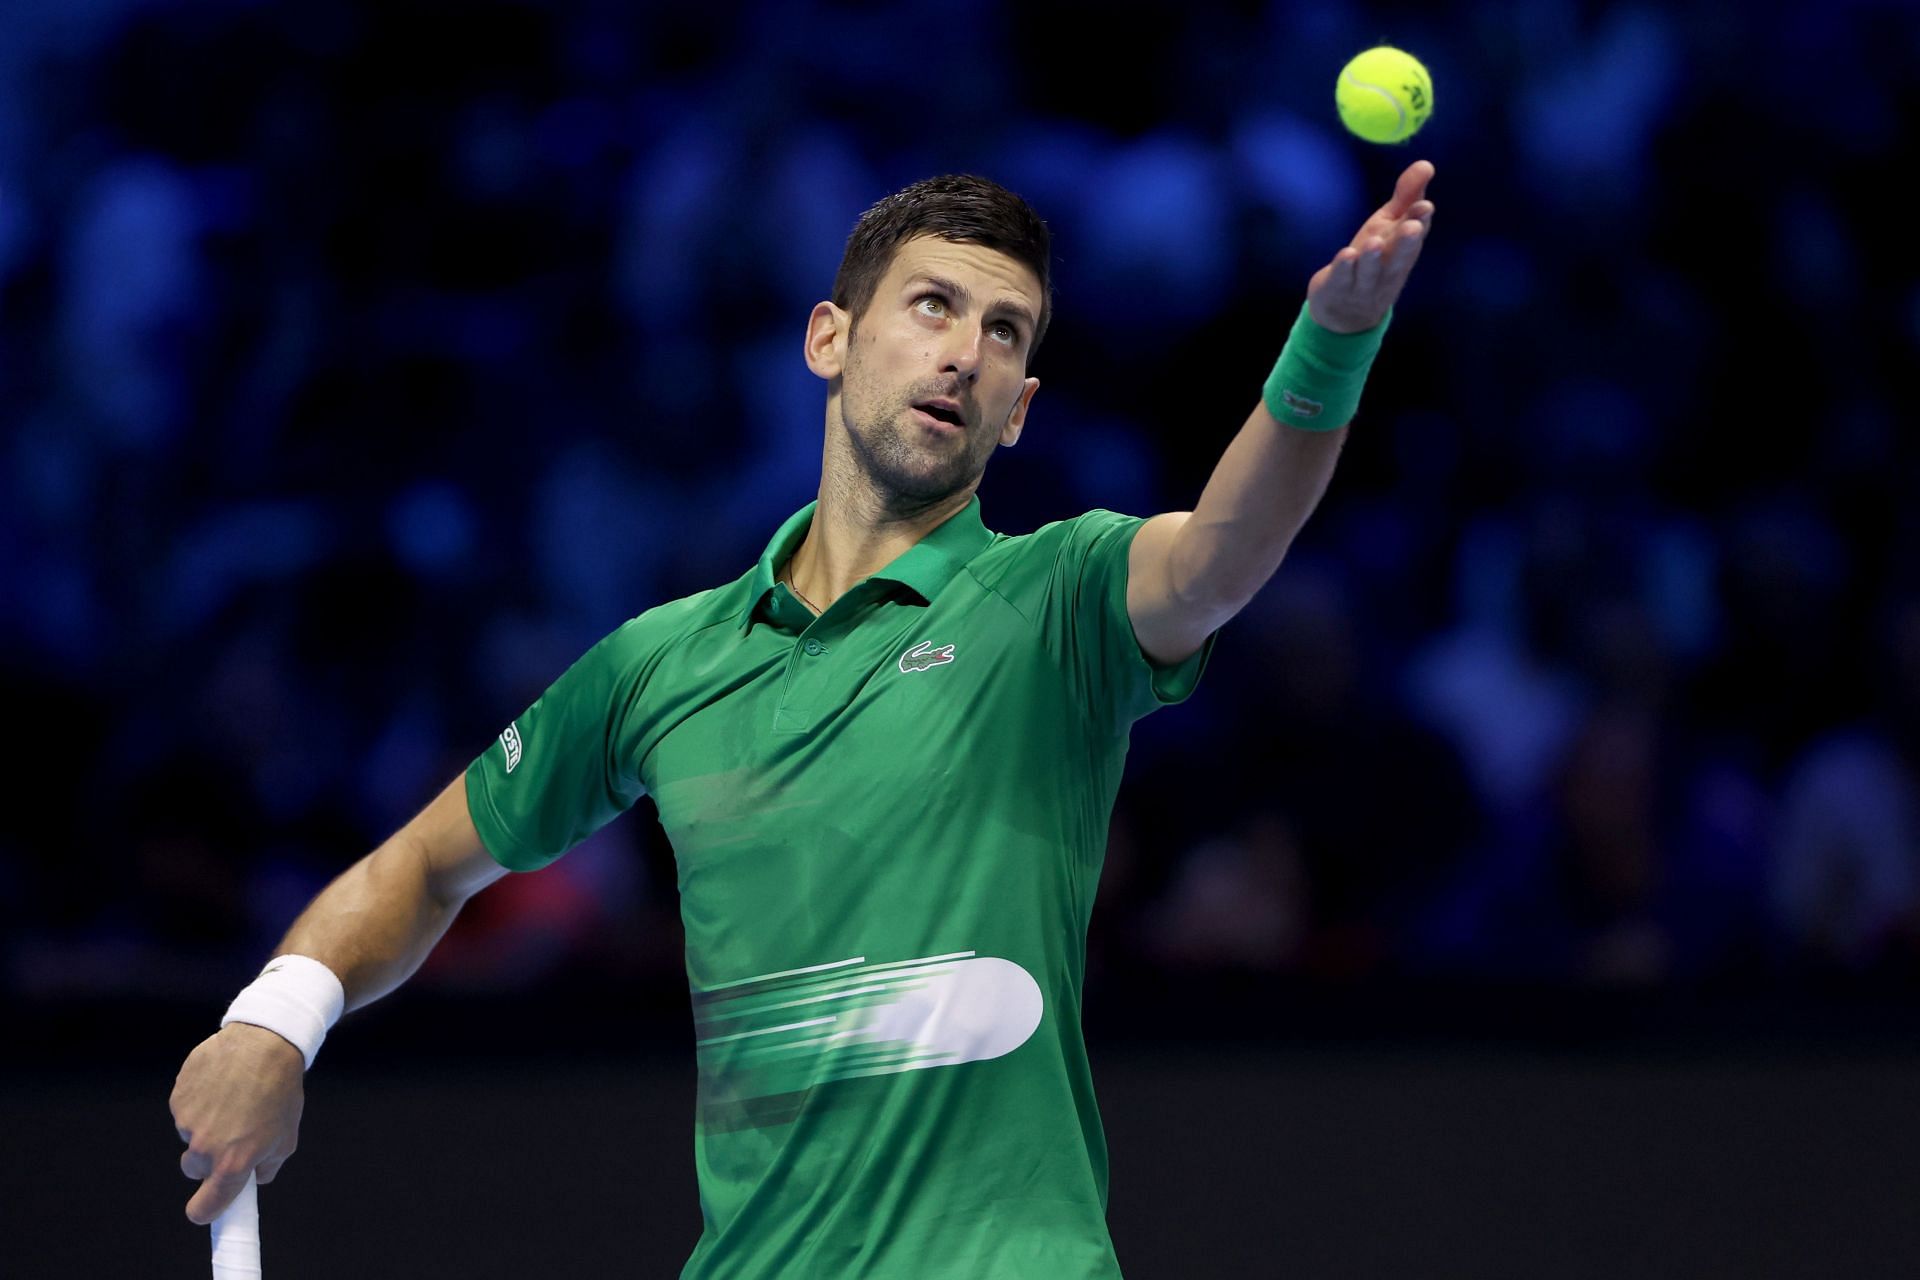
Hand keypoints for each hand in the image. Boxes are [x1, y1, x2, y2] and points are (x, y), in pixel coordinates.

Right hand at [171, 1021, 305, 1223]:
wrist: (265, 1042)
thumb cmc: (281, 1091)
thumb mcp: (287, 1136)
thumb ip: (268, 1166)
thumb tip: (255, 1179)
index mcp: (233, 1163)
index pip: (206, 1206)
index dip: (205, 1210)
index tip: (205, 1209)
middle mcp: (205, 1147)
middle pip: (194, 1168)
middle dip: (209, 1158)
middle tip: (232, 1134)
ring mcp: (187, 1121)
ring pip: (190, 1135)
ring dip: (205, 1125)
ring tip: (233, 1099)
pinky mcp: (178, 1097)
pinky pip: (184, 1110)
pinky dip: (198, 1102)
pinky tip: (220, 1085)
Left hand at [1306, 160, 1434, 333]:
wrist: (1346, 313)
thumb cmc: (1374, 258)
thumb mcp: (1389, 225)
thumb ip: (1407, 196)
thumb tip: (1426, 164)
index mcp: (1402, 251)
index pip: (1415, 237)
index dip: (1420, 222)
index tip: (1425, 206)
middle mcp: (1387, 269)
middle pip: (1398, 257)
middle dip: (1406, 242)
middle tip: (1413, 227)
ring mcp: (1363, 283)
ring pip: (1370, 271)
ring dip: (1373, 257)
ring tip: (1374, 240)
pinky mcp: (1338, 289)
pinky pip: (1342, 279)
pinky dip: (1345, 268)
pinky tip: (1346, 254)